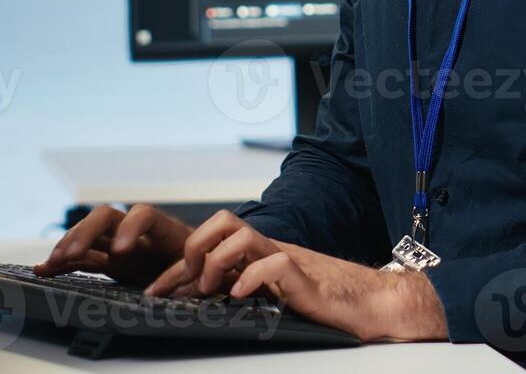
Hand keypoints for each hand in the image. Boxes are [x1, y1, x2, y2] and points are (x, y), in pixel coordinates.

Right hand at [34, 203, 192, 287]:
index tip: (121, 250)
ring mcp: (122, 244)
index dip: (130, 228)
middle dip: (86, 232)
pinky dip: (65, 262)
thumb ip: (197, 273)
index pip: (144, 215)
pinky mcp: (111, 260)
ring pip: (90, 235)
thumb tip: (193, 283)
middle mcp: (140, 232)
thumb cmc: (209, 268)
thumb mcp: (207, 269)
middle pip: (107, 217)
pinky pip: (84, 257)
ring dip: (69, 245)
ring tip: (52, 262)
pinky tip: (45, 269)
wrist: (204, 270)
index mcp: (166, 230)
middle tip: (71, 254)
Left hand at [153, 210, 448, 342]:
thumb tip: (200, 303)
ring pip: (242, 235)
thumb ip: (241, 292)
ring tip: (215, 289)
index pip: (210, 243)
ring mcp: (286, 260)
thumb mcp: (270, 296)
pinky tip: (242, 298)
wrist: (370, 301)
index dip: (177, 266)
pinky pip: (273, 265)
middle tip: (190, 281)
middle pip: (222, 222)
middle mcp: (268, 250)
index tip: (155, 290)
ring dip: (218, 261)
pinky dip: (251, 279)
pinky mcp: (303, 277)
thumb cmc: (322, 300)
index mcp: (257, 254)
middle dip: (194, 248)